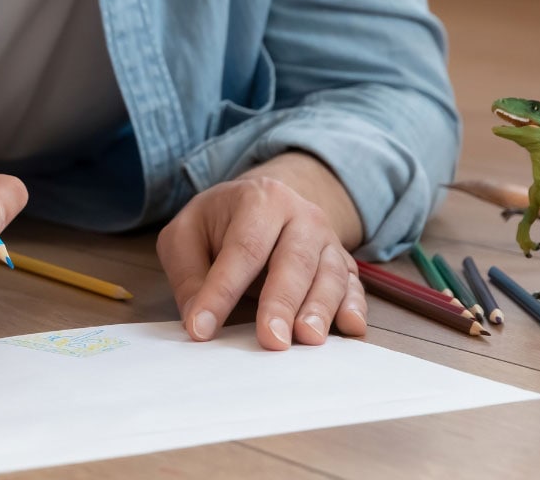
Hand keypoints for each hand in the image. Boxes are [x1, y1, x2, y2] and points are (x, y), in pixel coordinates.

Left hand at [157, 154, 366, 349]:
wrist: (263, 202)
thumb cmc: (217, 223)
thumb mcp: (185, 236)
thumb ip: (189, 276)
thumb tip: (198, 321)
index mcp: (259, 200)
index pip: (242, 250)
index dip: (222, 292)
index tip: (203, 328)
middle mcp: (302, 216)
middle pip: (294, 261)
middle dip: (282, 303)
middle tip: (271, 340)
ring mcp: (327, 240)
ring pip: (330, 275)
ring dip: (320, 309)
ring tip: (307, 339)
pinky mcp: (343, 263)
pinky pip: (353, 287)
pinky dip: (354, 307)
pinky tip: (350, 327)